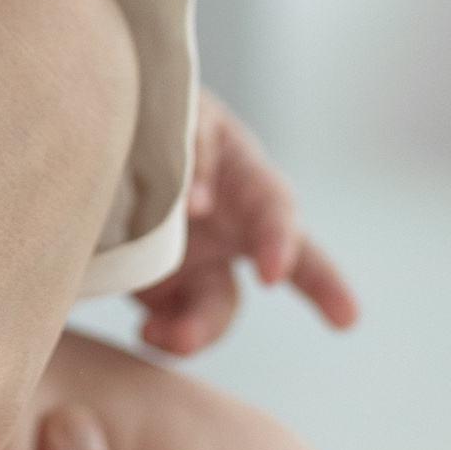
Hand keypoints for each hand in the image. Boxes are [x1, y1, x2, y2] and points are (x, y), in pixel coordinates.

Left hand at [134, 88, 359, 356]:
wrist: (102, 142)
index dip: (278, 238)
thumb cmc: (152, 116)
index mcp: (241, 174)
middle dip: (325, 286)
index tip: (271, 272)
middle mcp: (235, 223)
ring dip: (197, 330)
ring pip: (220, 307)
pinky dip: (165, 336)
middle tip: (348, 318)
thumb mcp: (171, 114)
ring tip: (154, 335)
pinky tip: (146, 331)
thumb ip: (190, 150)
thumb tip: (200, 207)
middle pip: (291, 259)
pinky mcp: (169, 290)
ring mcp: (203, 260)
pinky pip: (179, 324)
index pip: (273, 205)